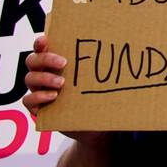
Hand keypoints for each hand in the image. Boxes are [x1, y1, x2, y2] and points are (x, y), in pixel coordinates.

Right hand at [22, 34, 104, 149]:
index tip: (46, 39)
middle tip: (63, 62)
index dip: (41, 42)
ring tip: (62, 83)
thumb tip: (137, 46)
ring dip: (45, 78)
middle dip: (45, 59)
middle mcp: (44, 73)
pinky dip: (39, 96)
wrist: (95, 127)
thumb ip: (106, 64)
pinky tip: (54, 97)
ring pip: (30, 78)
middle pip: (33, 60)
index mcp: (56, 62)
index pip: (42, 47)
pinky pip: (28, 100)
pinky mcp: (39, 108)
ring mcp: (39, 90)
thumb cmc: (98, 96)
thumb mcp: (101, 80)